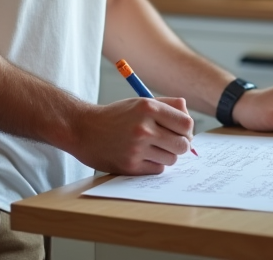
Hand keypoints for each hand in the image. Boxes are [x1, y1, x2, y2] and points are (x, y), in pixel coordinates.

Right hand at [70, 97, 195, 175]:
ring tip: (153, 148)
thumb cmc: (116, 116)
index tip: (181, 132)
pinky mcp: (130, 166)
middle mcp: (144, 128)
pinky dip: (155, 164)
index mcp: (148, 107)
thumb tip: (188, 116)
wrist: (84, 129)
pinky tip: (143, 156)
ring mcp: (137, 148)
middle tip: (171, 142)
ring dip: (167, 155)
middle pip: (183, 144)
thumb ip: (167, 105)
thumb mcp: (140, 102)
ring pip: (172, 159)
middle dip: (180, 145)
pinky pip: (158, 169)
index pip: (186, 124)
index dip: (187, 130)